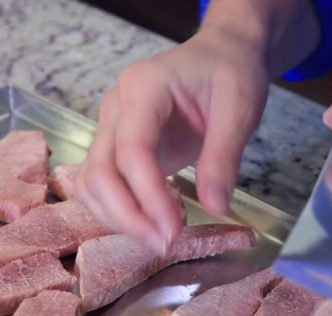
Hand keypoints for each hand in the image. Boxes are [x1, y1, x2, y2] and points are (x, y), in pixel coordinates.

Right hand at [75, 29, 267, 252]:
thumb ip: (224, 158)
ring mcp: (110, 127)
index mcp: (145, 87)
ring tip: (162, 236)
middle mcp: (116, 107)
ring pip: (91, 183)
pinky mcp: (116, 147)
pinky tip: (155, 217)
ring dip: (118, 218)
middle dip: (128, 216)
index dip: (149, 196)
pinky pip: (101, 184)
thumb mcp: (240, 110)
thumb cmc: (230, 74)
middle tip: (165, 245)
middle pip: (100, 171)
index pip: (132, 149)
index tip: (173, 230)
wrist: (220, 56)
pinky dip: (119, 209)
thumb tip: (214, 208)